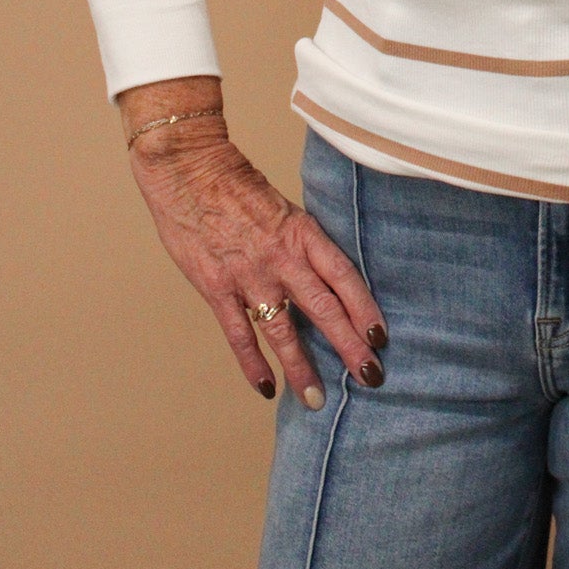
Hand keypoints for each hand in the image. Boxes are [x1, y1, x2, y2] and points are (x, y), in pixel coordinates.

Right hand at [126, 102, 386, 406]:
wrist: (188, 170)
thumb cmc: (236, 185)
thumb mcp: (282, 207)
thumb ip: (300, 242)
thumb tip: (325, 275)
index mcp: (302, 232)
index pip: (344, 275)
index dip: (364, 307)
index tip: (381, 336)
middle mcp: (281, 257)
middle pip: (324, 308)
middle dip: (348, 345)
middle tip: (369, 377)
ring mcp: (248, 275)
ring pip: (282, 330)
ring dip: (301, 367)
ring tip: (317, 399)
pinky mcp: (216, 288)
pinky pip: (239, 334)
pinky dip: (252, 363)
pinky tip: (266, 387)